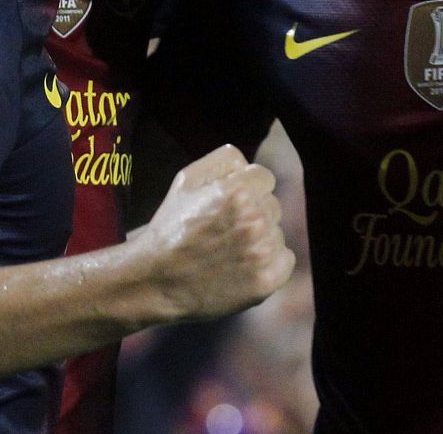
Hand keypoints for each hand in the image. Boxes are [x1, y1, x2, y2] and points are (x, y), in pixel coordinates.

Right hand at [138, 144, 294, 320]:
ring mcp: (260, 253)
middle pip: (273, 206)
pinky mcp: (264, 282)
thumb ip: (222, 160)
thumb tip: (248, 162)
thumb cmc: (171, 227)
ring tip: (229, 250)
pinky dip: (270, 263)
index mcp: (236, 192)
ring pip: (277, 233)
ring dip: (260, 239)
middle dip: (254, 214)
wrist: (157, 280)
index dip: (247, 189)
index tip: (229, 204)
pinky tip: (243, 266)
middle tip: (224, 230)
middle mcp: (253, 220)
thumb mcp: (186, 180)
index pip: (265, 179)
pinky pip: (285, 261)